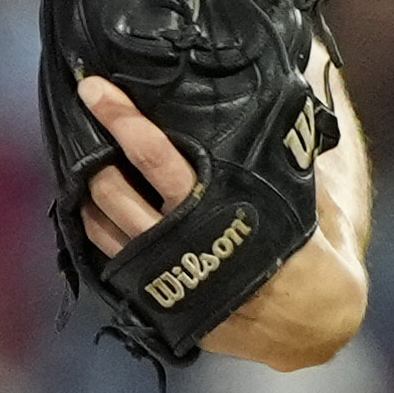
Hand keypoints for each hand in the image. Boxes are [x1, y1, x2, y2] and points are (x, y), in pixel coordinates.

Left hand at [74, 69, 370, 370]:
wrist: (306, 325)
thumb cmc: (307, 247)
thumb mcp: (306, 191)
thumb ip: (291, 141)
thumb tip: (310, 67)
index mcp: (216, 205)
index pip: (155, 156)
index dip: (121, 118)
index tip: (94, 88)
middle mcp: (178, 240)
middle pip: (113, 187)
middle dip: (91, 151)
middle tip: (83, 118)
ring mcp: (158, 271)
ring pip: (100, 221)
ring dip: (86, 187)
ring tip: (83, 156)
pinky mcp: (151, 295)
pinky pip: (105, 254)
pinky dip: (93, 224)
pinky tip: (91, 201)